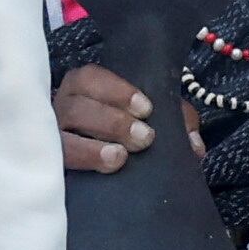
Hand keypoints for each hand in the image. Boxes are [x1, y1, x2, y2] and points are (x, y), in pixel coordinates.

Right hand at [54, 62, 168, 173]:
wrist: (116, 171)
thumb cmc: (134, 130)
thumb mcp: (160, 118)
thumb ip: (179, 121)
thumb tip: (193, 145)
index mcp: (85, 86)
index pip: (90, 78)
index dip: (117, 91)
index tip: (147, 109)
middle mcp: (64, 107)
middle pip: (75, 106)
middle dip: (111, 120)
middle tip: (144, 138)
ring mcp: (55, 137)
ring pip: (62, 134)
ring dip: (93, 146)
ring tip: (121, 158)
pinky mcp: (56, 163)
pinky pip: (59, 162)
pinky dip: (81, 163)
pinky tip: (104, 169)